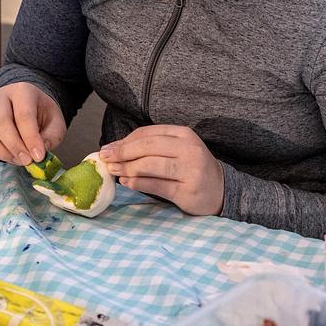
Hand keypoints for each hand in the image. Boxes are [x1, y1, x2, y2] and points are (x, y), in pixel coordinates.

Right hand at [0, 82, 66, 165]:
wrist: (31, 105)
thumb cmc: (43, 113)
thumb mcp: (56, 122)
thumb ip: (51, 137)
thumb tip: (39, 153)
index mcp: (23, 91)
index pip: (24, 115)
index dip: (31, 138)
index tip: (39, 156)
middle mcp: (1, 97)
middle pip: (1, 121)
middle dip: (15, 145)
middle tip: (28, 161)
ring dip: (4, 152)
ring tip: (21, 161)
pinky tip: (12, 157)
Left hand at [99, 125, 224, 215]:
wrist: (221, 190)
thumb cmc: (191, 167)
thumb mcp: (176, 149)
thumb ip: (150, 147)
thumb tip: (114, 148)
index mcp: (184, 134)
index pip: (147, 133)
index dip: (124, 140)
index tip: (108, 148)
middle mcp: (189, 149)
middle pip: (147, 147)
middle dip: (121, 152)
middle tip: (104, 158)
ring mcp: (190, 170)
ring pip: (149, 165)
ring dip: (126, 168)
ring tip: (113, 171)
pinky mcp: (187, 191)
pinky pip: (155, 185)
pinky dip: (137, 183)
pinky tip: (126, 182)